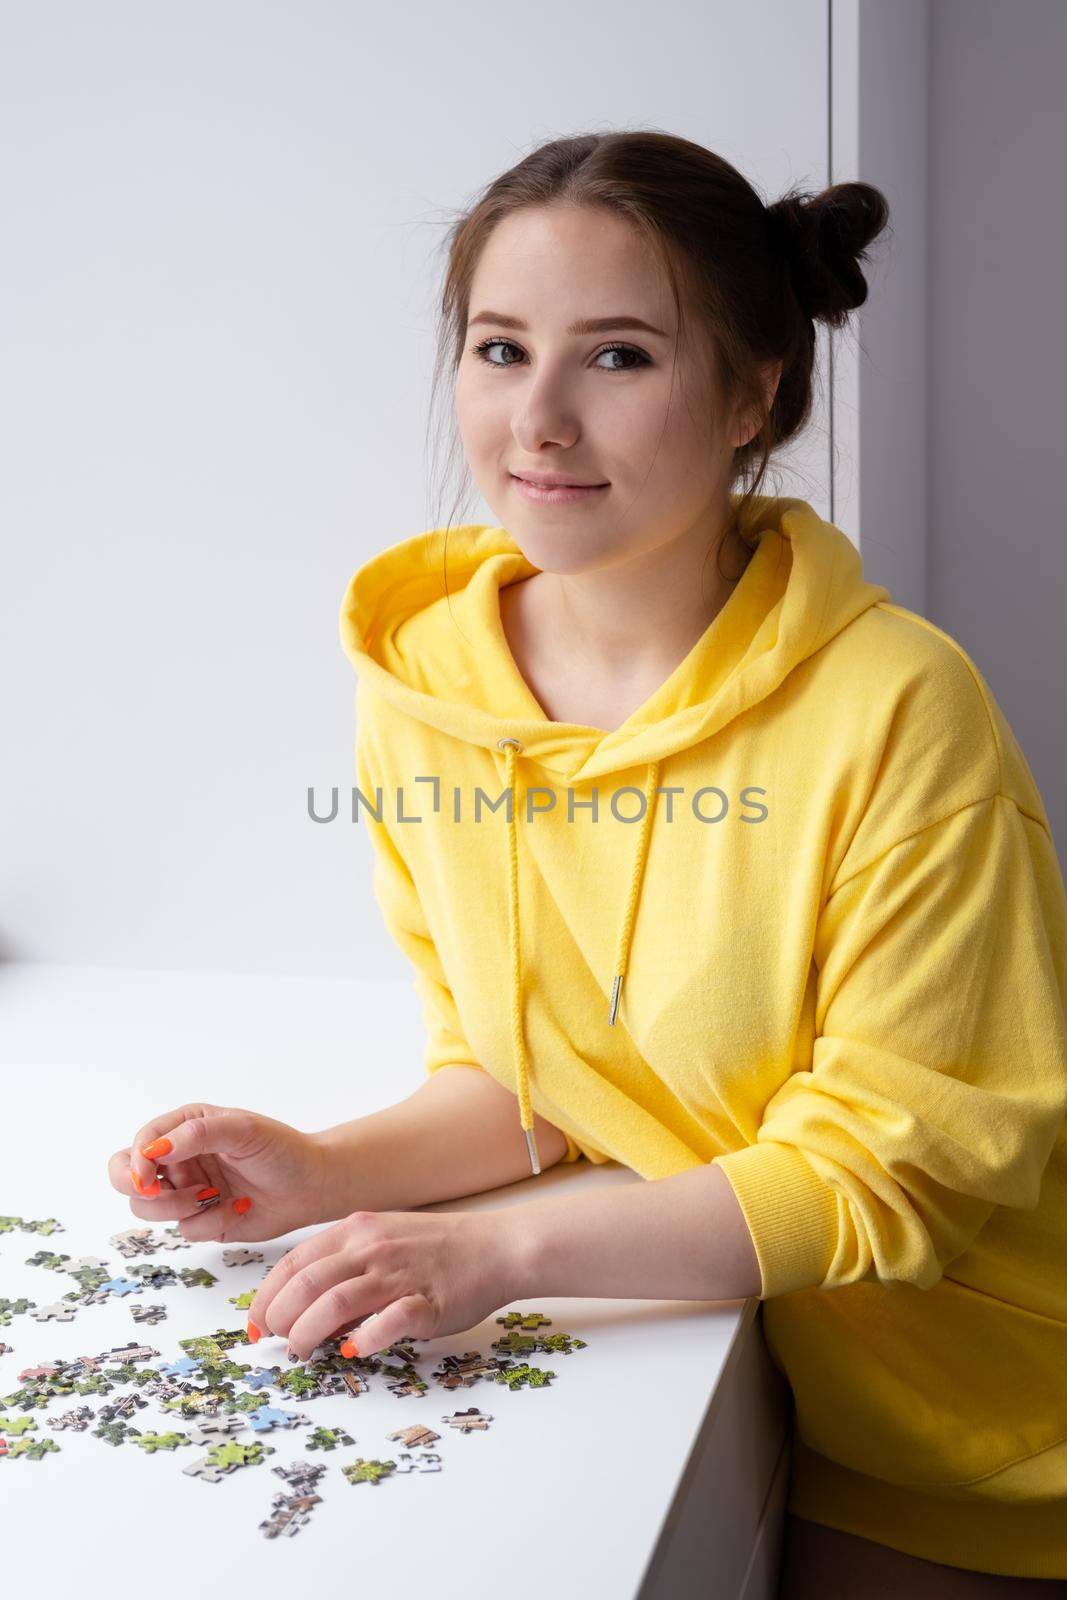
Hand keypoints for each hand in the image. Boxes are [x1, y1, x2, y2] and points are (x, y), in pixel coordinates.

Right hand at [106, 1101, 327, 1242]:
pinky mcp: (200, 1220)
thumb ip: (197, 1134)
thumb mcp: (242, 1130)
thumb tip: (153, 1149)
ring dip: (180, 1206)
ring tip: (213, 1196)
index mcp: (186, 1128)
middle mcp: (180, 1159)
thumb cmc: (282, 1150)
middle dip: (140, 1188)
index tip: (150, 1178)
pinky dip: (210, 1222)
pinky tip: (238, 1208)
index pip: (141, 1142)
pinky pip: (185, 1230)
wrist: (311, 1186)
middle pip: (126, 1176)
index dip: (137, 1162)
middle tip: (160, 1192)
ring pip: (148, 1208)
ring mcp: (187, 1190)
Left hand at [246, 1207, 518, 1361]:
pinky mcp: (426, 1302)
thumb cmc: (436, 1249)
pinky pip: (388, 1321)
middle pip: (306, 1284)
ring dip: (308, 1333)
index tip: (256, 1324)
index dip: (265, 1296)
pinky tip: (352, 1351)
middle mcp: (372, 1247)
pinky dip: (363, 1339)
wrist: (495, 1247)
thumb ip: (344, 1267)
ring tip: (302, 1353)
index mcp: (356, 1230)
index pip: (293, 1263)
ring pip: (335, 1302)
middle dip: (280, 1319)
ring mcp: (398, 1274)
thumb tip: (305, 1310)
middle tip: (278, 1342)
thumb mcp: (381, 1242)